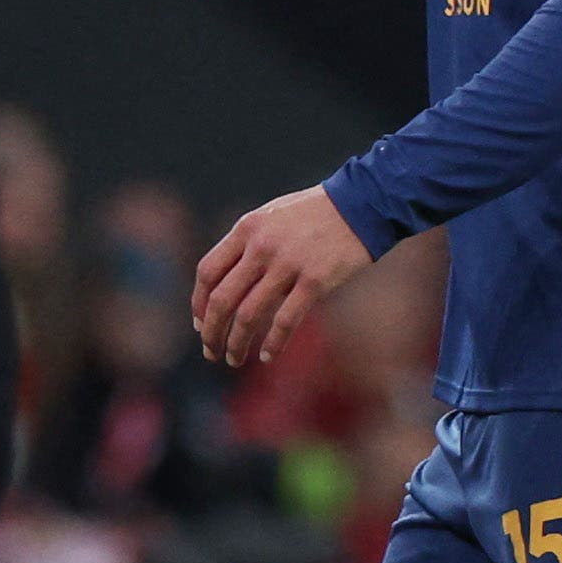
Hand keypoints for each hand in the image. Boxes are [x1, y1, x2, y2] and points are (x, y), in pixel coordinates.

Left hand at [193, 185, 370, 368]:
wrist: (363, 202)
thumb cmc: (316, 213)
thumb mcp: (271, 217)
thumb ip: (247, 244)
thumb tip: (225, 283)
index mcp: (246, 228)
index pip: (207, 271)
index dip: (198, 303)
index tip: (200, 324)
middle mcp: (261, 247)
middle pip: (221, 299)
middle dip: (211, 332)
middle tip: (211, 352)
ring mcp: (288, 264)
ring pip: (248, 315)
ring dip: (236, 343)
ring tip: (233, 359)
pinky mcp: (315, 281)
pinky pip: (285, 320)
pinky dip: (273, 343)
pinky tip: (267, 356)